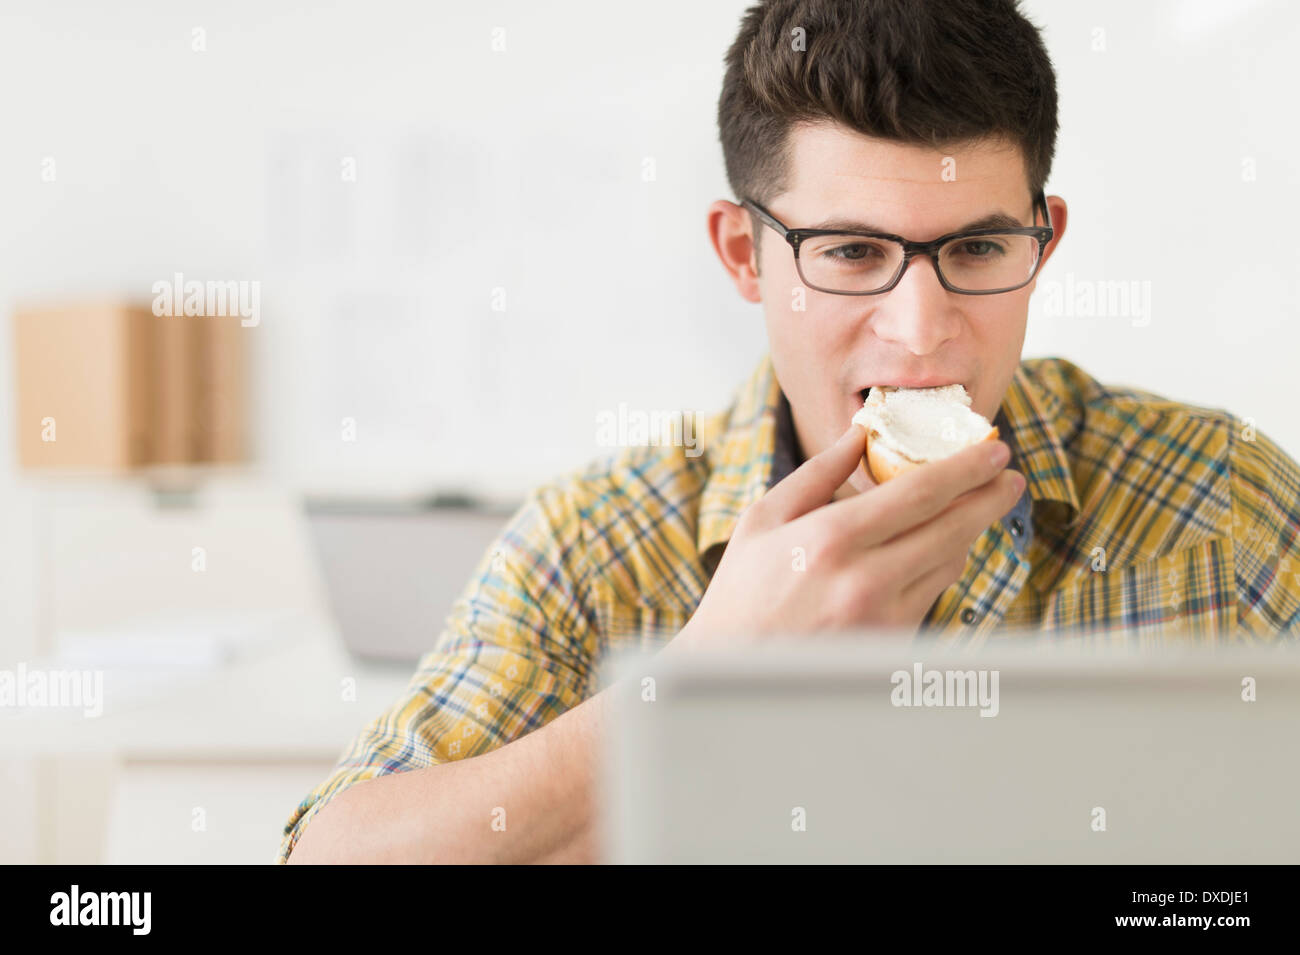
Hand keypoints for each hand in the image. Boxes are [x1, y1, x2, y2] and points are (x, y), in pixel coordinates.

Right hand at [668, 422, 1023, 647]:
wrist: (734, 667)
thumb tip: (859, 433)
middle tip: (1010, 476)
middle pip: (952, 529)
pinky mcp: (891, 646)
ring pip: (949, 564)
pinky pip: (933, 595)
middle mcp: (865, 580)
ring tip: (978, 506)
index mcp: (832, 539)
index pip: (921, 494)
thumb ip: (817, 473)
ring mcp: (882, 619)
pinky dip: (942, 566)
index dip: (967, 469)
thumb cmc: (743, 590)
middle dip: (989, 497)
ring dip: (969, 531)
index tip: (995, 451)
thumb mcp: (764, 518)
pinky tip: (942, 548)